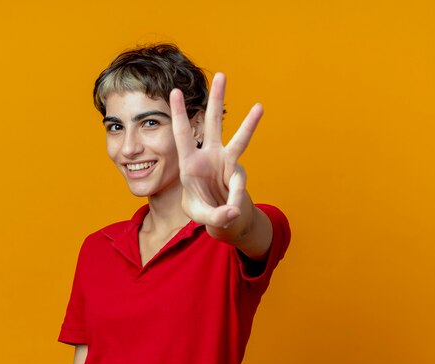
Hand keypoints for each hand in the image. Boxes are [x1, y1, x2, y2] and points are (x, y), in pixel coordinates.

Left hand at [170, 72, 263, 228]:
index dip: (179, 114)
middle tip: (221, 75)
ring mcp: (226, 162)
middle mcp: (208, 156)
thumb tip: (232, 212)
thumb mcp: (200, 215)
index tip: (175, 91)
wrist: (219, 215)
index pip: (182, 134)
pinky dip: (236, 196)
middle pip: (212, 124)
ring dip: (249, 122)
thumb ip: (213, 216)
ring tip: (259, 107)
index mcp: (189, 162)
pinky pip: (239, 183)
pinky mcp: (238, 171)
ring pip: (238, 138)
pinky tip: (232, 208)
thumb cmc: (203, 209)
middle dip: (217, 100)